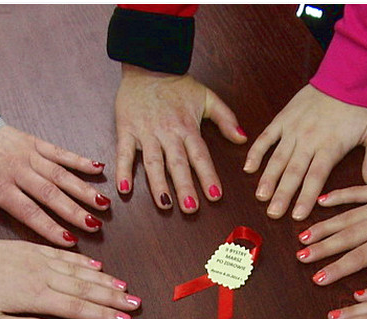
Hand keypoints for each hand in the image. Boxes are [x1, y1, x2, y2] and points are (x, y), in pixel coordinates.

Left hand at [0, 125, 109, 246]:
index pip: (29, 211)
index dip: (50, 227)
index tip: (69, 241)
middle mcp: (18, 171)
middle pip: (51, 195)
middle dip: (75, 212)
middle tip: (95, 226)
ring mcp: (28, 155)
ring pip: (60, 175)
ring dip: (84, 190)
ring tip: (104, 204)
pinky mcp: (33, 141)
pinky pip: (60, 152)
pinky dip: (79, 160)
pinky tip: (98, 168)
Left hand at [0, 240, 139, 318]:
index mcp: (34, 296)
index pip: (77, 307)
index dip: (103, 315)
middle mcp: (41, 275)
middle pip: (85, 288)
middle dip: (114, 297)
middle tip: (136, 303)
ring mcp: (37, 259)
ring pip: (79, 270)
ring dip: (105, 280)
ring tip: (126, 287)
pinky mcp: (30, 248)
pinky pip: (63, 254)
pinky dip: (83, 260)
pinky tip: (97, 266)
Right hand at [114, 64, 245, 211]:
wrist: (148, 63)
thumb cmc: (177, 84)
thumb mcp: (207, 97)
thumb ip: (226, 119)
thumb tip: (243, 139)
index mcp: (187, 126)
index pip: (200, 156)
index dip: (208, 176)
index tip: (216, 196)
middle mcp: (167, 132)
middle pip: (177, 163)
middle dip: (184, 186)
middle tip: (191, 207)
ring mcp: (146, 131)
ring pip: (152, 161)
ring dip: (158, 184)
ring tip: (164, 204)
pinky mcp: (126, 129)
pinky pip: (124, 152)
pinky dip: (123, 170)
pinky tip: (124, 189)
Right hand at [244, 85, 366, 220]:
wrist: (346, 76)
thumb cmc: (362, 107)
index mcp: (330, 146)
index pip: (316, 177)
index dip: (305, 197)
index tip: (298, 215)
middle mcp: (309, 140)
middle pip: (293, 172)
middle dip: (282, 194)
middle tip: (273, 213)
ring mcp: (293, 129)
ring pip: (278, 158)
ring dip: (268, 178)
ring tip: (260, 196)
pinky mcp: (283, 119)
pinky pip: (266, 137)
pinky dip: (256, 152)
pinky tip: (248, 168)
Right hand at [297, 177, 366, 284]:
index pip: (358, 258)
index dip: (336, 269)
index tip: (318, 278)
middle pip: (345, 237)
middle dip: (321, 249)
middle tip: (300, 258)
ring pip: (345, 216)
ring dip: (323, 226)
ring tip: (303, 236)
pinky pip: (357, 191)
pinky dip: (338, 196)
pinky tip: (321, 201)